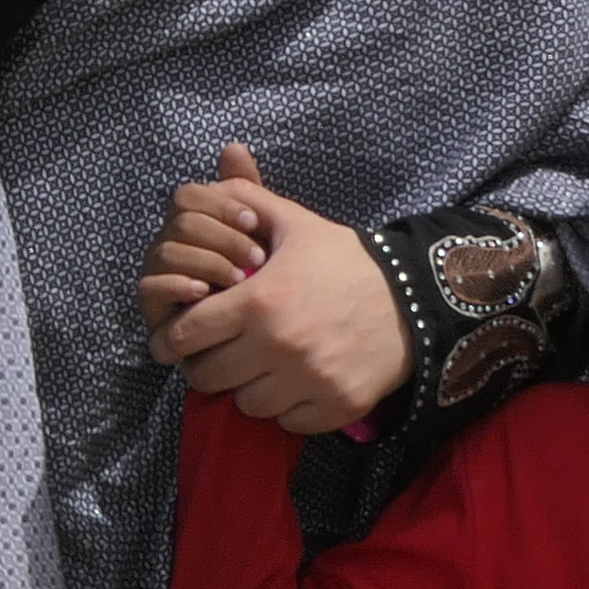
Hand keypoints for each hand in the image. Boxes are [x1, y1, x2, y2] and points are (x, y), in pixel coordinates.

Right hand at [137, 150, 277, 337]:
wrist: (264, 336)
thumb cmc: (266, 283)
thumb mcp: (265, 235)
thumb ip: (248, 193)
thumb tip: (233, 146)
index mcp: (192, 223)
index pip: (188, 196)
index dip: (219, 205)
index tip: (254, 222)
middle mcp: (170, 244)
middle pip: (179, 222)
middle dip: (220, 238)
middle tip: (257, 259)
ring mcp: (158, 275)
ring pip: (165, 252)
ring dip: (205, 262)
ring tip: (240, 280)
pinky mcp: (153, 308)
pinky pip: (148, 287)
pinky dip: (177, 286)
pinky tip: (207, 293)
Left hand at [146, 143, 413, 432]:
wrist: (417, 299)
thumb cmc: (346, 261)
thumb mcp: (297, 225)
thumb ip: (249, 199)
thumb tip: (220, 165)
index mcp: (258, 301)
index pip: (185, 335)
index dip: (172, 340)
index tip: (174, 342)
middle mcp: (279, 346)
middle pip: (207, 378)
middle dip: (207, 366)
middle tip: (220, 354)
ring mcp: (309, 380)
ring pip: (247, 405)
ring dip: (248, 389)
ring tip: (262, 367)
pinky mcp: (335, 406)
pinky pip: (287, 423)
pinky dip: (287, 409)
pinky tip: (297, 383)